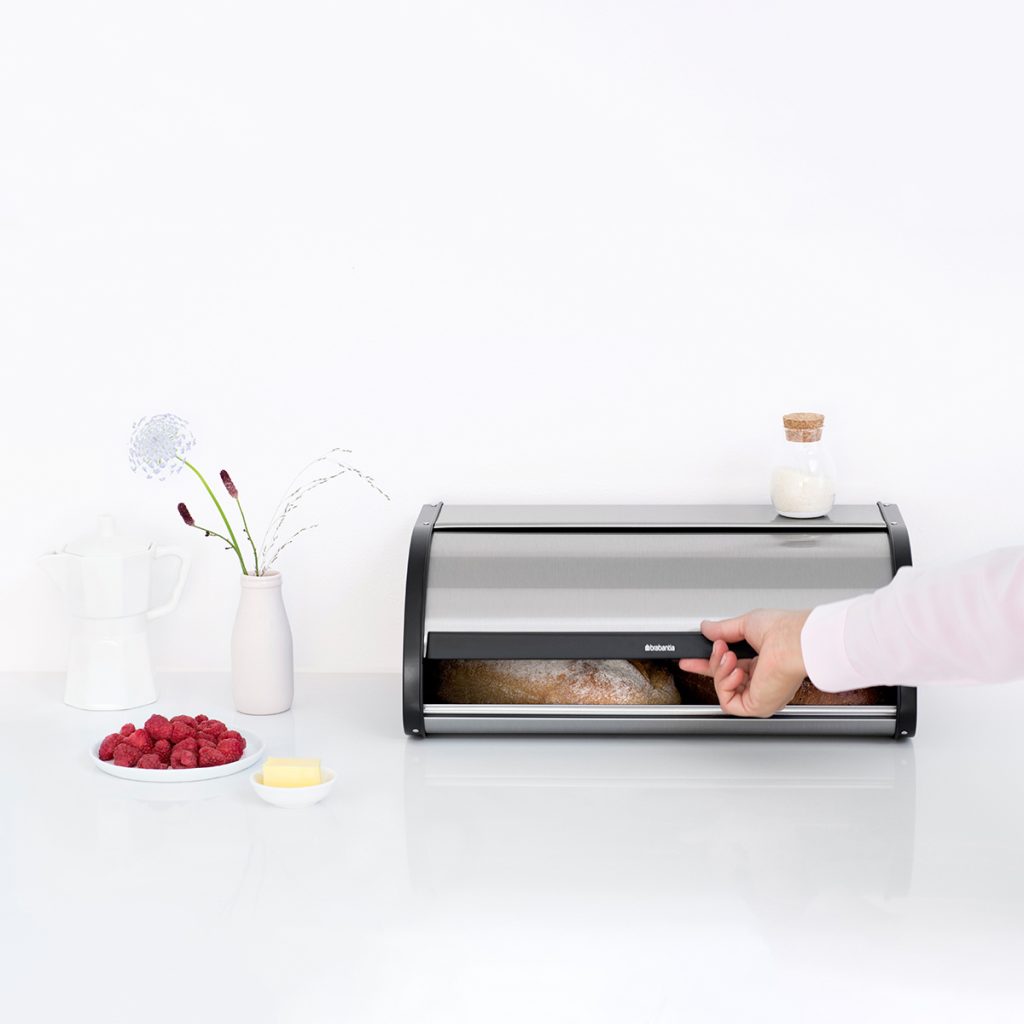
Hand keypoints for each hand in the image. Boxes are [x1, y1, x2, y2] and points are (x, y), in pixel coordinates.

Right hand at [678, 609, 810, 717]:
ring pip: (724, 691)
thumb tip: (707, 628)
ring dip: (719, 670)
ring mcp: (761, 695)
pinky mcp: (758, 706)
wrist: (794, 641)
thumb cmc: (783, 632)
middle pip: (725, 682)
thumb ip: (723, 629)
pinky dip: (725, 685)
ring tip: (728, 655)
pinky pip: (728, 703)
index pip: (731, 668)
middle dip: (707, 668)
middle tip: (695, 658)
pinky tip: (736, 671)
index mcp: (764, 664)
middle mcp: (764, 682)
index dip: (710, 664)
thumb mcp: (746, 624)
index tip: (692, 659)